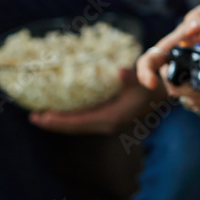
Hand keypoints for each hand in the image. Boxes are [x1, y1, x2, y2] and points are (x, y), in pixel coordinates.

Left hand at [30, 68, 165, 134]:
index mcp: (111, 118)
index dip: (58, 121)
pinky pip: (84, 119)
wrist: (166, 91)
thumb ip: (131, 76)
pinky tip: (64, 108)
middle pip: (74, 127)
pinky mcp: (109, 116)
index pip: (78, 122)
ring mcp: (108, 121)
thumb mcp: (144, 77)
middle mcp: (107, 123)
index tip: (40, 117)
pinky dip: (71, 115)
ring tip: (42, 114)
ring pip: (78, 124)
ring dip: (61, 120)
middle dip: (54, 122)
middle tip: (33, 116)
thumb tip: (119, 72)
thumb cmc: (153, 83)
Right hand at [136, 3, 199, 117]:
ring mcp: (189, 84)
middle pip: (171, 88)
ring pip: (188, 101)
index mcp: (171, 49)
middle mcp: (176, 69)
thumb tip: (190, 29)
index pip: (148, 62)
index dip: (145, 74)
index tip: (152, 83)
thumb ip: (199, 18)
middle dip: (188, 88)